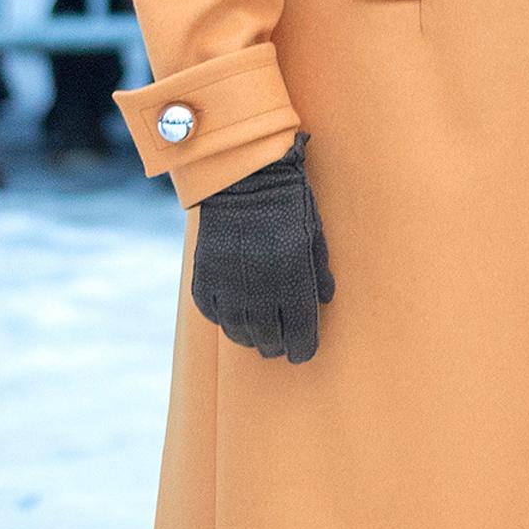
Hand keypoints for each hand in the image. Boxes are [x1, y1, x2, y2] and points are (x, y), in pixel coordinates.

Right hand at [188, 134, 333, 361]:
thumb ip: (319, 270)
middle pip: (267, 335)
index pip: (298, 327)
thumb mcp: (314, 231)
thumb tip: (324, 301)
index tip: (303, 354)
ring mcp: (228, 281)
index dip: (302, 347)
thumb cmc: (288, 200)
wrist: (243, 175)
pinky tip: (234, 318)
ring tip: (258, 339)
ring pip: (237, 330)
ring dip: (250, 339)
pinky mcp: (204, 276)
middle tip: (281, 349)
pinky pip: (213, 312)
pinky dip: (224, 320)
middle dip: (277, 346)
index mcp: (292, 271)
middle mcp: (259, 282)